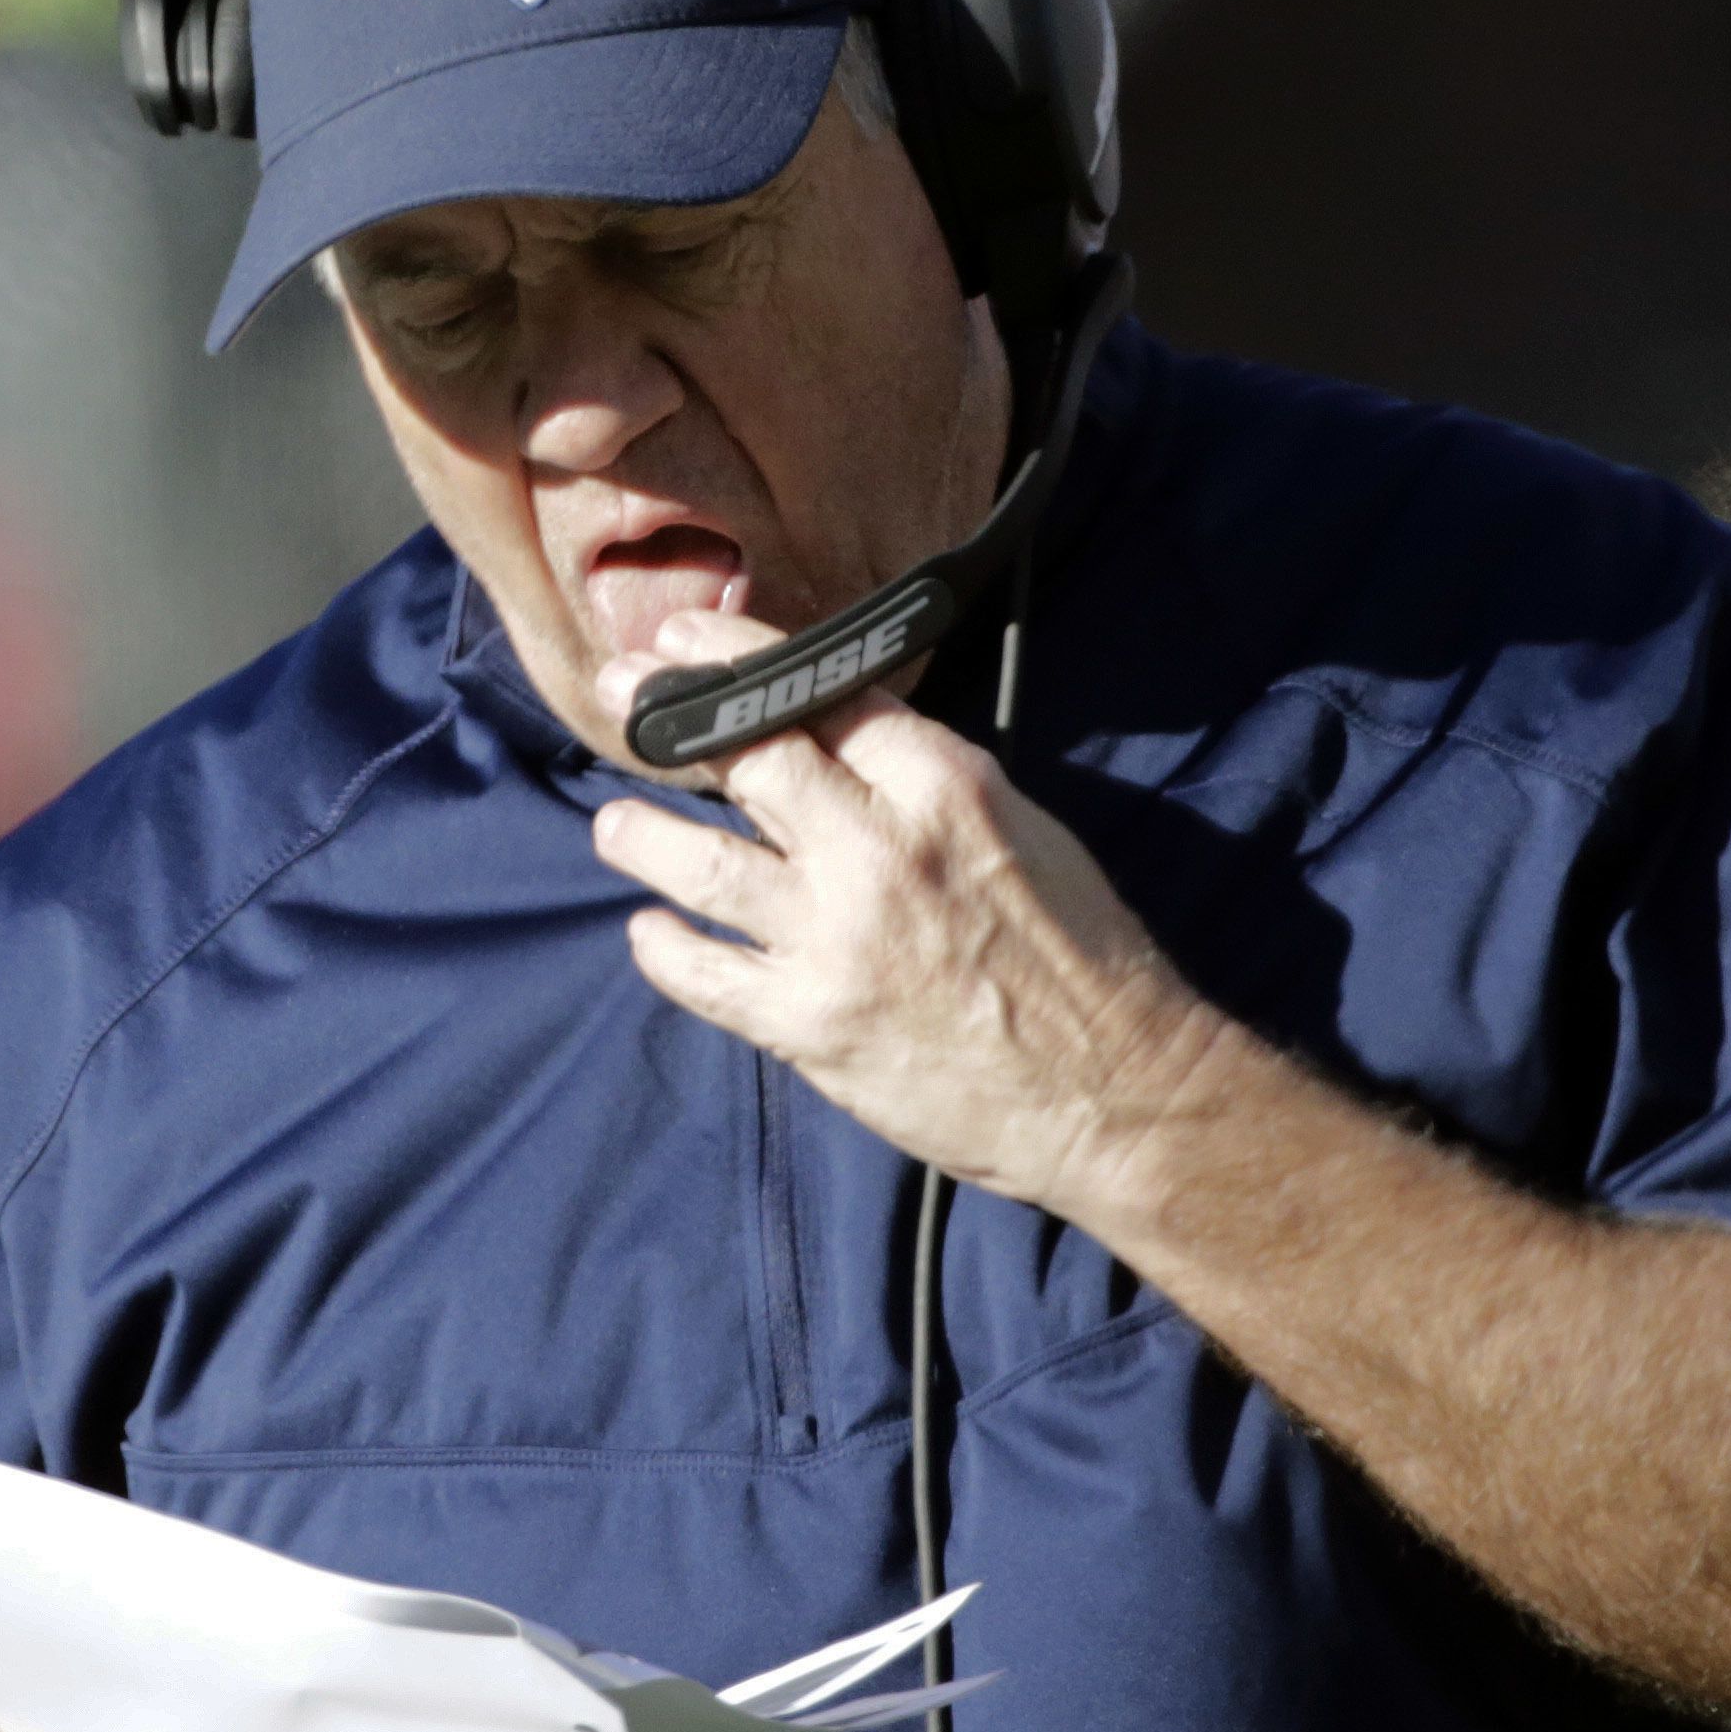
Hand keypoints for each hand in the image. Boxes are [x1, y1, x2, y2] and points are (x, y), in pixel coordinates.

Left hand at [588, 609, 1222, 1216]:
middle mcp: (879, 850)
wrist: (1114, 1093)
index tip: (686, 638)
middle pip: (745, 756)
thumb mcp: (1021, 828)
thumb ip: (923, 782)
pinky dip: (665, 949)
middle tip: (622, 697)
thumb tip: (838, 742)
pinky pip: (702, 975)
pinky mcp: (808, 1023)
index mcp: (944, 786)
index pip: (822, 689)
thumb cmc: (1083, 959)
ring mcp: (836, 937)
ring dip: (641, 836)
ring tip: (616, 826)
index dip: (738, 656)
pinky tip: (651, 932)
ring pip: (698, 864)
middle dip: (669, 716)